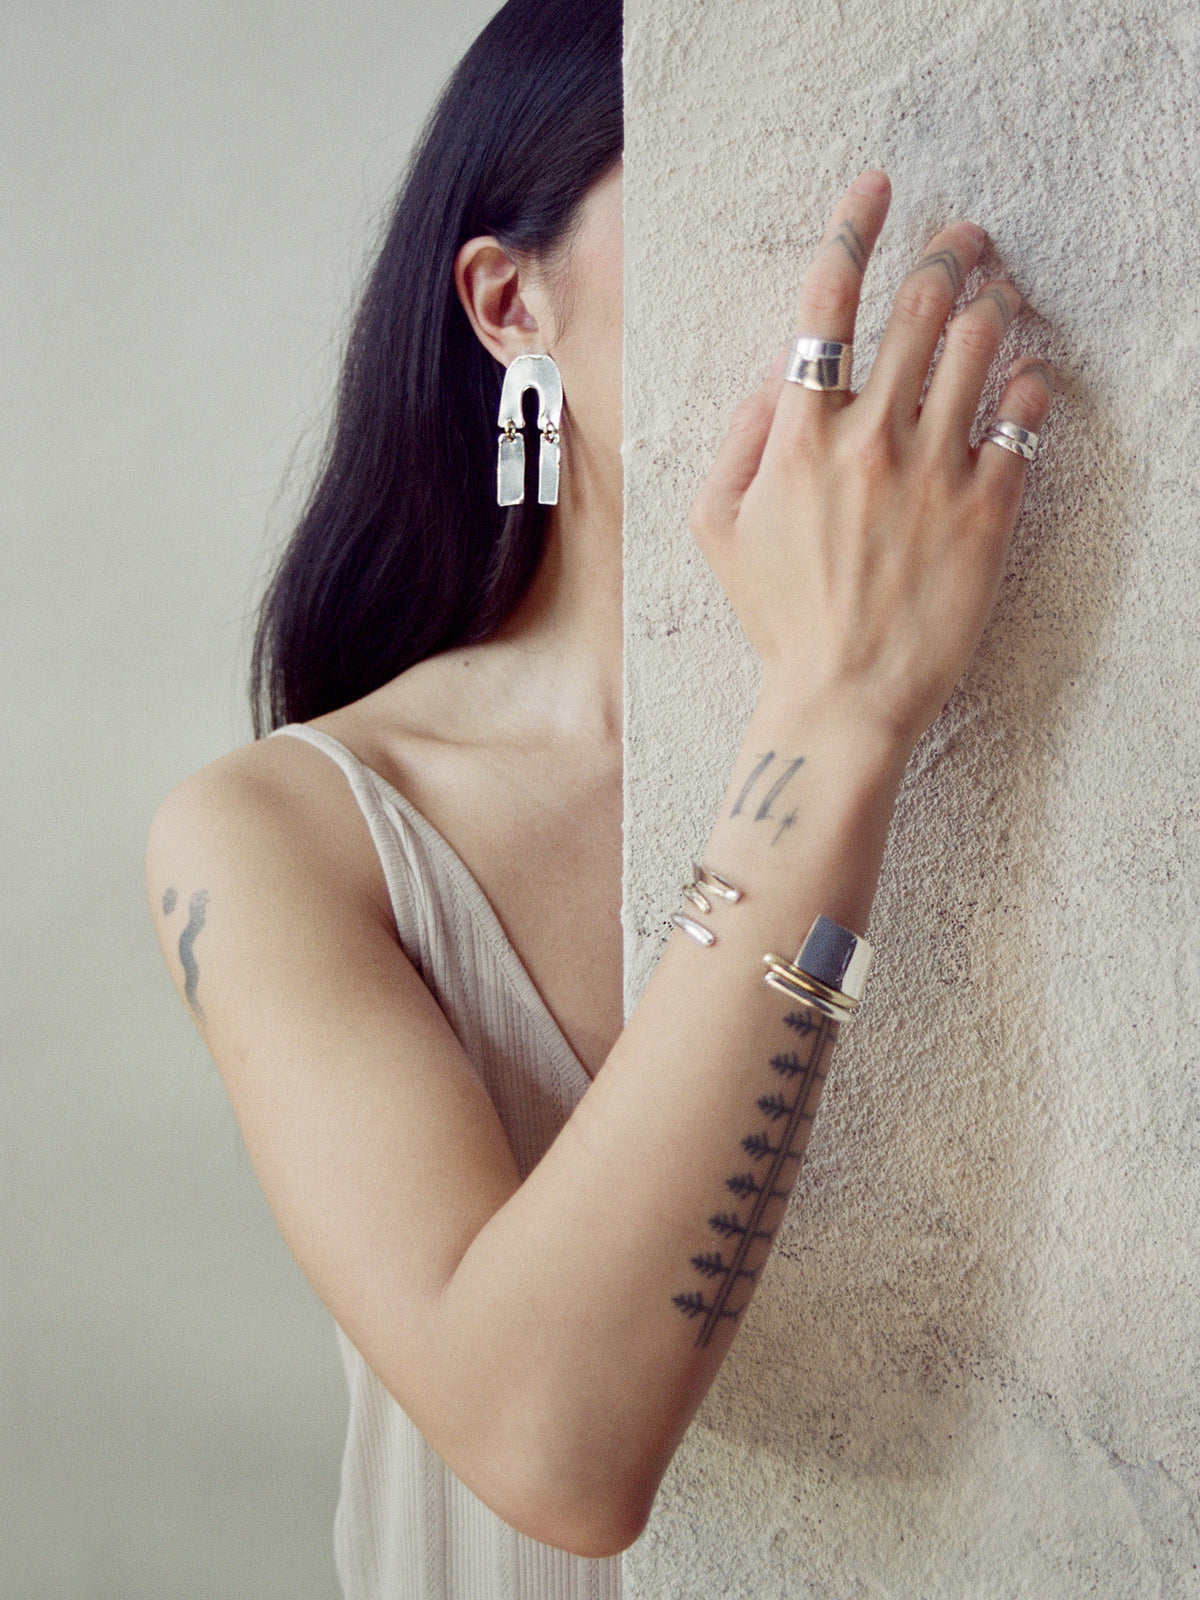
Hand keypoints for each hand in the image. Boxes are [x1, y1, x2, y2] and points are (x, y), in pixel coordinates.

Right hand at [691, 170, 1054, 755]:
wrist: (845, 697)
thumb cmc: (778, 618)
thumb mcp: (718, 531)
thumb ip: (736, 442)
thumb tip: (771, 378)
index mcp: (801, 435)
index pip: (827, 302)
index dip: (853, 226)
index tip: (876, 187)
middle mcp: (872, 438)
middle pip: (919, 307)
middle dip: (947, 252)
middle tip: (966, 237)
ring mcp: (935, 472)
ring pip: (979, 348)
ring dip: (993, 302)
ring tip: (1000, 292)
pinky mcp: (988, 511)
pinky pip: (1023, 422)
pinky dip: (1029, 384)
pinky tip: (1027, 376)